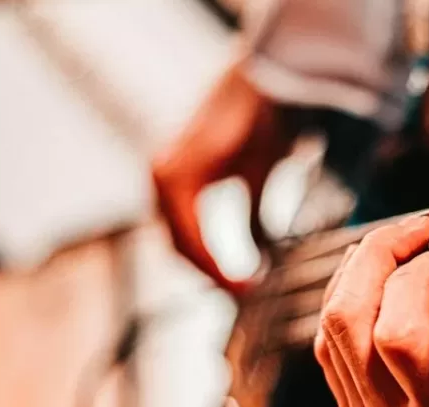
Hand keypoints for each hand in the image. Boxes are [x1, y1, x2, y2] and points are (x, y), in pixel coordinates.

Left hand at [152, 62, 297, 298]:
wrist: (267, 84)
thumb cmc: (262, 122)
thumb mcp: (256, 182)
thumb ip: (252, 222)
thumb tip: (261, 260)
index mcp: (176, 182)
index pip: (186, 243)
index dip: (213, 273)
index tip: (242, 294)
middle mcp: (162, 179)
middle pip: (180, 250)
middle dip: (212, 279)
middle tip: (245, 299)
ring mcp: (164, 178)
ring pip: (184, 246)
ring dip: (214, 275)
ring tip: (245, 292)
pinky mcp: (177, 177)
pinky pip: (192, 233)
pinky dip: (214, 259)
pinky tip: (239, 274)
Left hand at [314, 216, 428, 406]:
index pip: (397, 337)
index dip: (408, 276)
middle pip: (345, 329)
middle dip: (371, 261)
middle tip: (411, 231)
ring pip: (328, 341)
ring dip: (353, 281)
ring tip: (393, 248)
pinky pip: (333, 360)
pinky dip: (348, 311)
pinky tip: (379, 284)